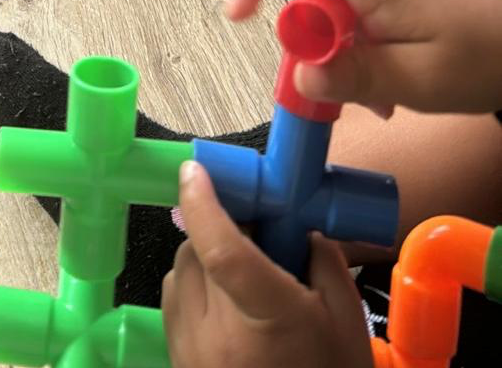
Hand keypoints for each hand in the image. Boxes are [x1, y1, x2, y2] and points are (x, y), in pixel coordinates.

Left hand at [162, 162, 372, 367]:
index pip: (221, 248)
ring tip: (242, 276)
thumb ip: (322, 263)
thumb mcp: (345, 321)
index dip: (203, 203)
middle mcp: (219, 332)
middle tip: (254, 235)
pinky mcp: (179, 363)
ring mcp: (193, 351)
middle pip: (196, 252)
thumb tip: (296, 228)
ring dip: (202, 260)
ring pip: (180, 276)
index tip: (194, 170)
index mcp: (268, 315)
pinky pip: (174, 305)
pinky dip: (192, 291)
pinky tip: (224, 305)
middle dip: (217, 230)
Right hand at [226, 0, 501, 116]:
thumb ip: (359, 77)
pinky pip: (343, 23)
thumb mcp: (422, 80)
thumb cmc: (485, 53)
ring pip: (321, 9)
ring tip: (364, 96)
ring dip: (324, 52)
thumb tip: (297, 75)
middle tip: (302, 78)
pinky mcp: (383, 5)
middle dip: (292, 29)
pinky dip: (346, 56)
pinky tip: (375, 89)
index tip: (240, 7)